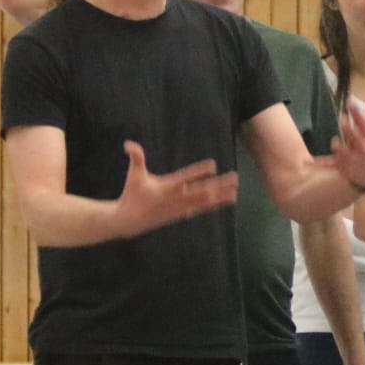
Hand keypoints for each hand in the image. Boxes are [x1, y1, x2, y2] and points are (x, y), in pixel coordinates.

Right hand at [114, 140, 237, 236]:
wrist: (130, 221)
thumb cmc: (132, 194)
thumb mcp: (134, 175)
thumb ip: (136, 158)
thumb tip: (128, 143)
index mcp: (167, 186)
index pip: (186, 177)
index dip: (199, 171)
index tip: (213, 165)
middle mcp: (177, 198)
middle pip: (202, 190)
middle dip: (219, 184)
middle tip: (235, 177)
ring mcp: (181, 207)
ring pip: (205, 202)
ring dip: (221, 196)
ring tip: (236, 192)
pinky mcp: (182, 214)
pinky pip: (201, 209)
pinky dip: (213, 205)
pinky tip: (224, 201)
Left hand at [330, 93, 364, 193]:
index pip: (363, 123)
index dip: (357, 113)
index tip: (351, 102)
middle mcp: (361, 147)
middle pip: (354, 136)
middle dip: (349, 129)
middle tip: (342, 120)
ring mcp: (351, 157)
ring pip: (342, 150)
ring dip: (338, 146)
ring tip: (335, 143)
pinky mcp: (341, 166)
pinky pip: (330, 164)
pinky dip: (321, 163)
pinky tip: (311, 162)